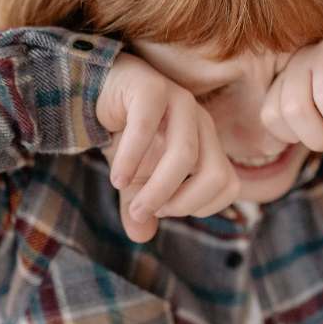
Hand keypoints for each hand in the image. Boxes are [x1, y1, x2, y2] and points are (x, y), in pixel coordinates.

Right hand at [95, 53, 239, 241]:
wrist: (95, 92)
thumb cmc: (124, 135)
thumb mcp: (133, 179)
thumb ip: (140, 206)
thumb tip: (141, 236)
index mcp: (208, 143)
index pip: (228, 186)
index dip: (198, 207)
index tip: (163, 211)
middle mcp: (201, 122)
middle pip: (216, 174)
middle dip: (182, 203)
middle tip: (147, 211)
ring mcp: (180, 101)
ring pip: (184, 154)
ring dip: (158, 188)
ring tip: (132, 202)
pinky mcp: (151, 87)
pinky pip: (147, 127)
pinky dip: (132, 158)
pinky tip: (117, 178)